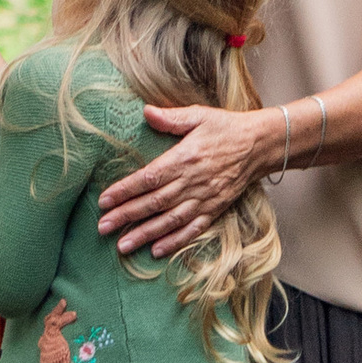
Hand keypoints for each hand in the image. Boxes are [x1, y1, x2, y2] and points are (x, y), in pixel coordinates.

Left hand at [97, 103, 274, 256]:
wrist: (259, 145)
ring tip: (123, 245)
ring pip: (170, 221)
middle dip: (127, 216)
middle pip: (154, 203)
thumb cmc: (225, 128)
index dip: (125, 190)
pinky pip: (193, 230)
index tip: (104, 200)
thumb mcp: (198, 115)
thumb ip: (171, 117)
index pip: (149, 178)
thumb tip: (146, 111)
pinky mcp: (215, 209)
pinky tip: (157, 251)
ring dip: (145, 234)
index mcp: (184, 158)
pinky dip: (175, 242)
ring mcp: (204, 199)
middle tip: (103, 227)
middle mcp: (192, 182)